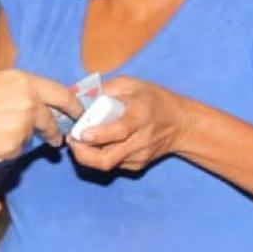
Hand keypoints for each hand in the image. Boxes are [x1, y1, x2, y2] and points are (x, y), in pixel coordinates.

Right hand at [0, 69, 82, 161]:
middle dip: (55, 132)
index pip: (61, 94)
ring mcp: (21, 127)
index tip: (79, 113)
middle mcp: (28, 103)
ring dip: (18, 138)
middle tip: (56, 139)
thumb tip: (35, 104)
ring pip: (29, 137)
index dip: (74, 106)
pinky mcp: (12, 148)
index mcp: (23, 82)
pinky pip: (15, 151)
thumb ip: (18, 91)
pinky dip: (4, 149)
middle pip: (50, 120)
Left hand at [67, 76, 193, 171]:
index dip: (98, 135)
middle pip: (107, 158)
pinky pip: (111, 164)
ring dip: (86, 155)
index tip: (81, 133)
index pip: (119, 130)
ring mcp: (139, 156)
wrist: (180, 125)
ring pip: (106, 165)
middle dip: (82, 154)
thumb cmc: (153, 100)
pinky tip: (96, 143)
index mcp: (141, 115)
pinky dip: (98, 156)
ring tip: (79, 139)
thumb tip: (81, 97)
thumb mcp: (132, 84)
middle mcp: (141, 140)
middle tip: (72, 140)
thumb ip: (106, 89)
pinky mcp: (136, 166)